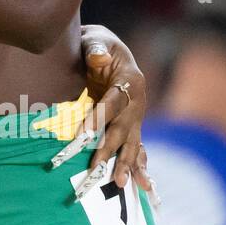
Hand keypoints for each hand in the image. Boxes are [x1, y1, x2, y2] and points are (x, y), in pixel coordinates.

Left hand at [77, 24, 152, 196]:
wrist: (109, 49)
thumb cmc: (98, 44)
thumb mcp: (96, 39)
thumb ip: (95, 48)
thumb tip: (96, 57)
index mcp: (131, 80)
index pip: (114, 102)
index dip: (100, 118)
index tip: (84, 135)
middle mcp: (138, 101)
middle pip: (123, 129)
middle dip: (110, 150)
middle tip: (96, 168)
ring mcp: (137, 116)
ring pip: (132, 143)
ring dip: (126, 164)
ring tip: (118, 184)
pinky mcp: (132, 125)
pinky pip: (136, 148)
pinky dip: (139, 167)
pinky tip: (141, 185)